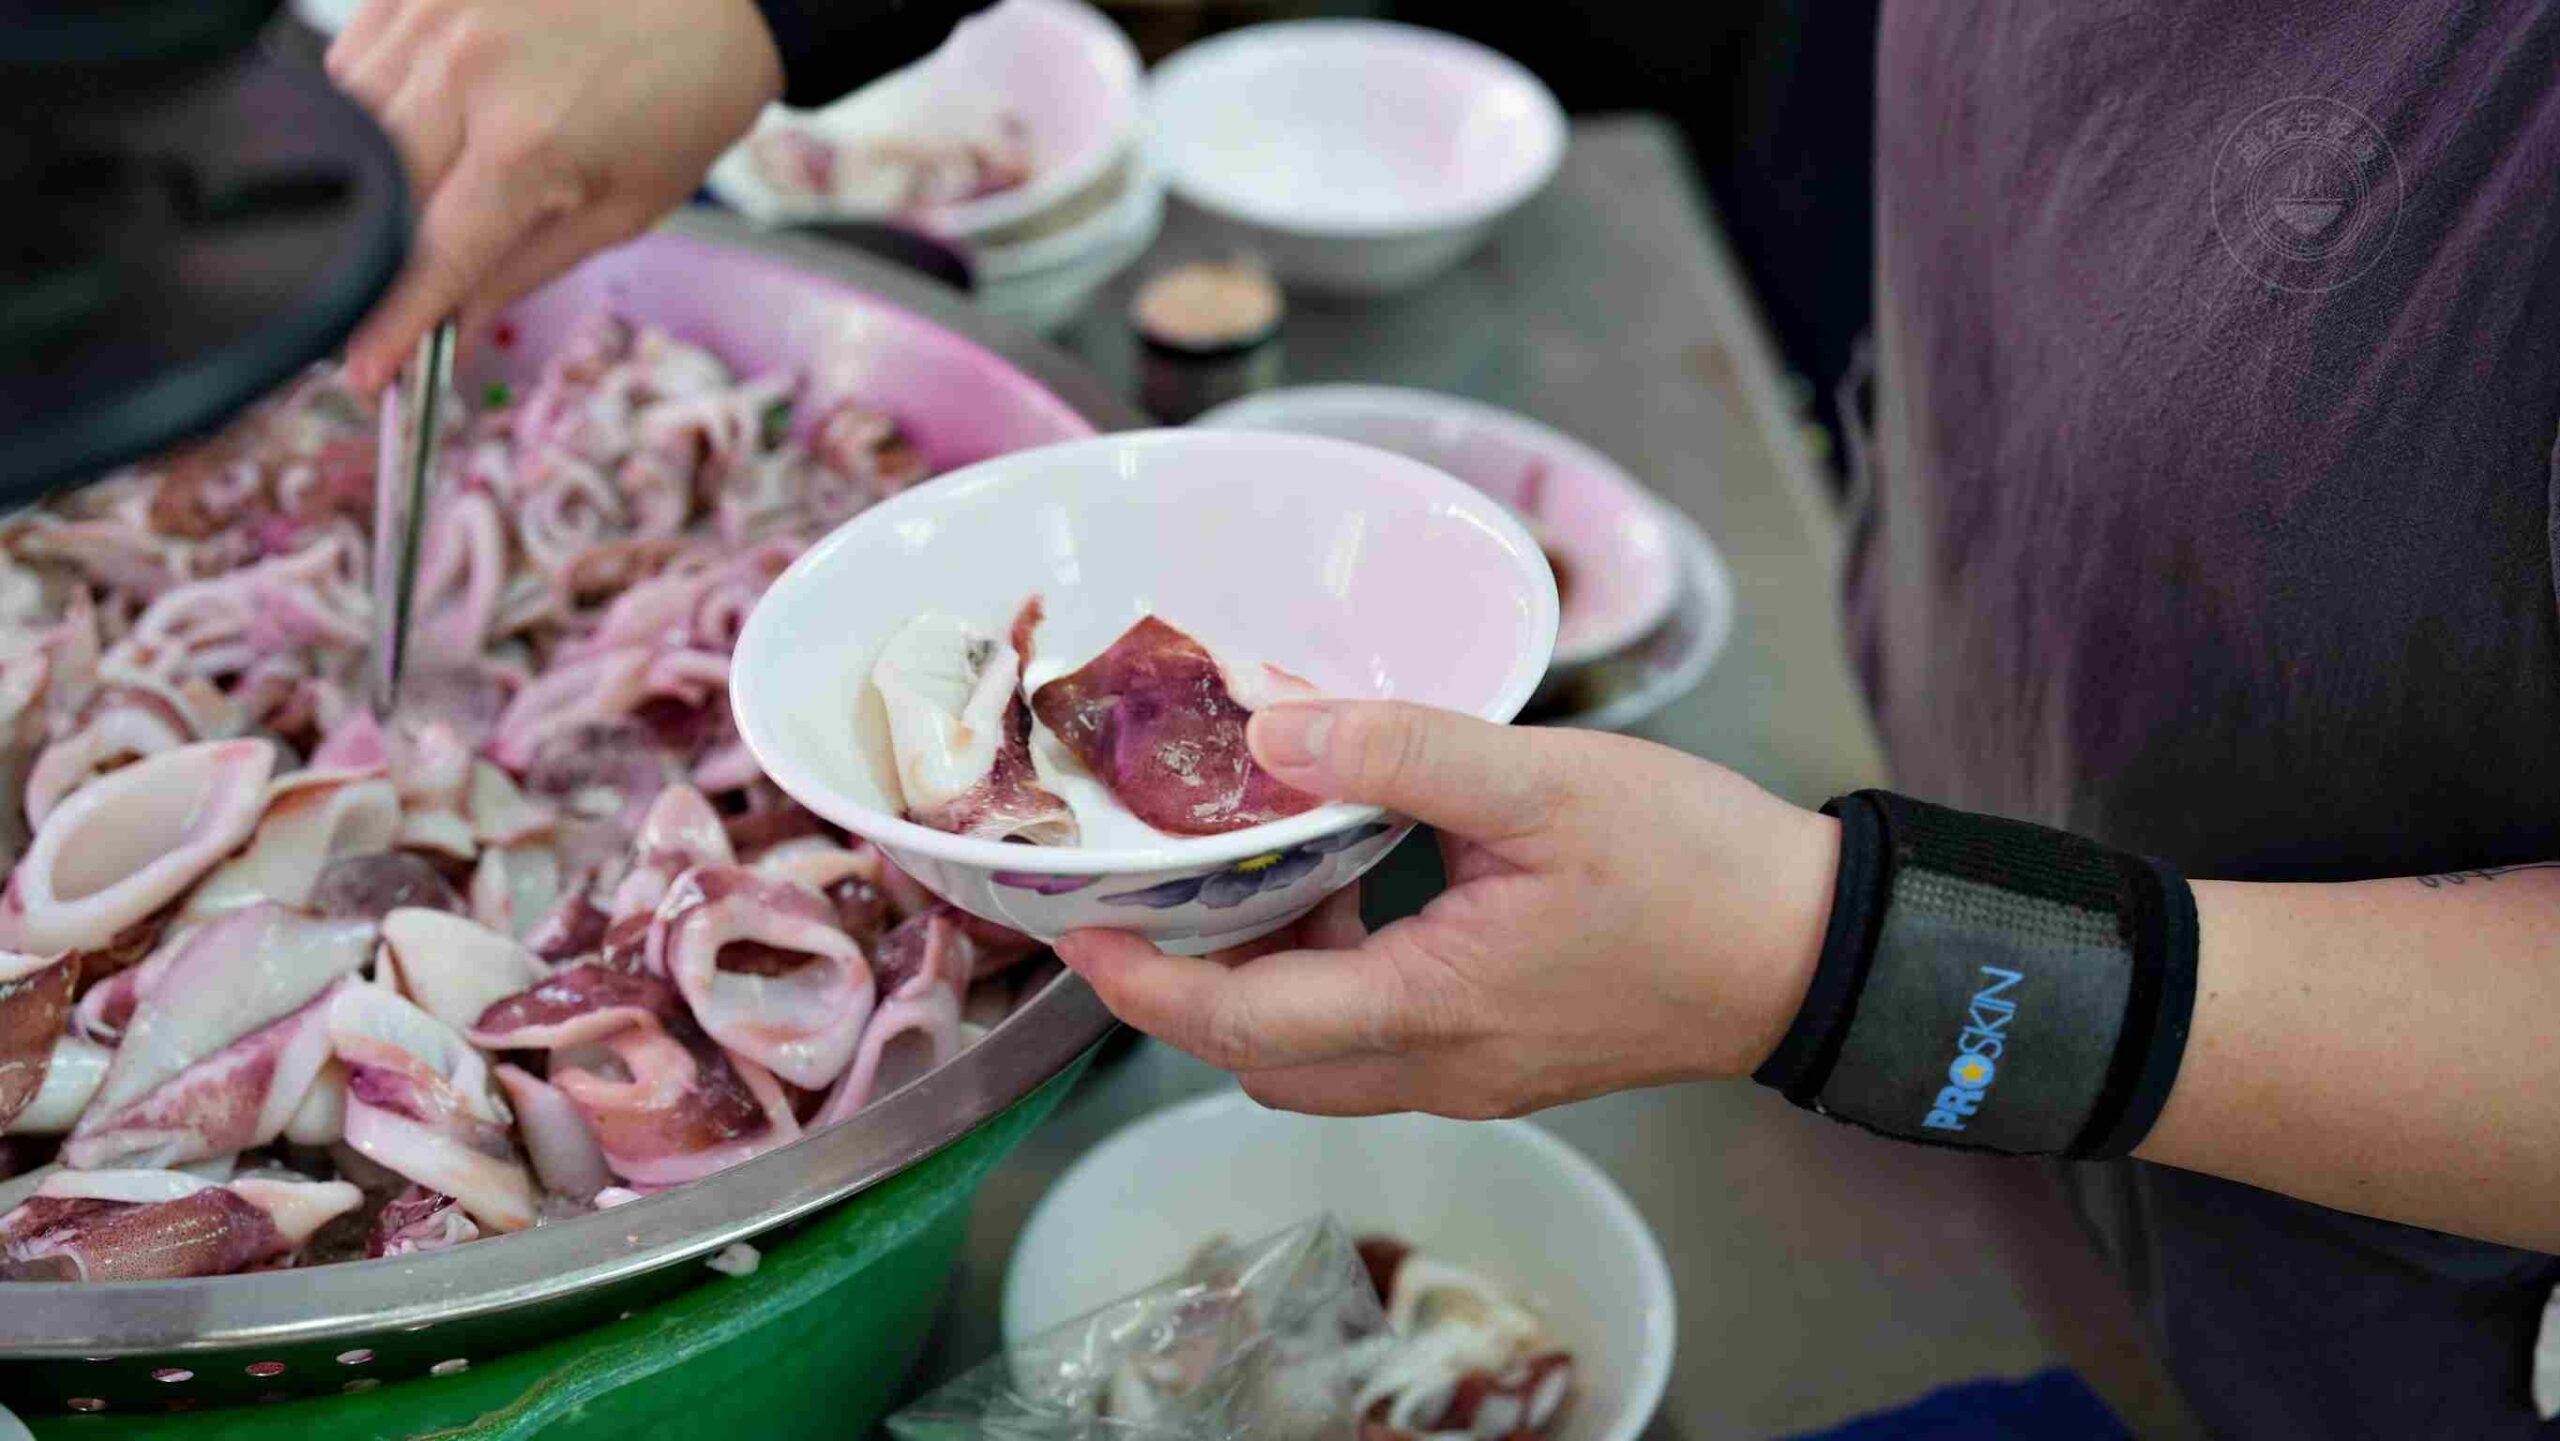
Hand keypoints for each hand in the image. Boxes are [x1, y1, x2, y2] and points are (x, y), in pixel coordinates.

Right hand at [326, 0, 784, 390]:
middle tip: (377, 297)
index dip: (391, 323)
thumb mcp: (623, 209)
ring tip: (415, 195)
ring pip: (346, 119)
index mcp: (526, 144)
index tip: (364, 372)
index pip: (430, 255)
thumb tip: (450, 333)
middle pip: (369, 189)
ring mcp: (433, 11)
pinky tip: (419, 121)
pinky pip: (352, 56)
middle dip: (367, 257)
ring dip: (360, 176)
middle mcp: (464, 71)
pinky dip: (366, 103)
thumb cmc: (684, 100)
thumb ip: (521, 270)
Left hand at [1055, 702, 1840, 1118]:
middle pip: (1264, 1058)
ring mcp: (1474, 1074)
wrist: (1814, 951)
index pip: (1244, 1023)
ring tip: (1244, 867)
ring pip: (1318, 1056)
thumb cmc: (1696, 869)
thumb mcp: (1543, 784)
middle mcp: (1440, 1068)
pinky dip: (1329, 974)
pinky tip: (1342, 881)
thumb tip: (1276, 729)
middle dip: (1186, 989)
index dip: (1146, 985)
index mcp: (1434, 1012)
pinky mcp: (1503, 1056)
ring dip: (1262, 979)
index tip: (1080, 938)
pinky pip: (1377, 1037)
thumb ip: (1400, 753)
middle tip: (1144, 898)